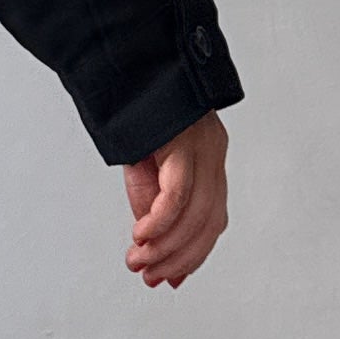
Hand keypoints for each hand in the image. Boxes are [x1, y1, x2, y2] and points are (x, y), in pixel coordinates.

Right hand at [122, 113, 227, 288]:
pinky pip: (179, 193)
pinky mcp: (184, 140)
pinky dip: (161, 221)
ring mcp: (203, 146)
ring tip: (139, 261)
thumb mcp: (142, 165)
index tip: (169, 279)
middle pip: (210, 222)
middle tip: (151, 277)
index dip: (193, 254)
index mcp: (208, 158)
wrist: (126, 59)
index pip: (212, 218)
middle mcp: (213, 152)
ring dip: (167, 246)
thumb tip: (151, 243)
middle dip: (180, 258)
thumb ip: (150, 202)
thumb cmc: (134, 108)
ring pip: (196, 214)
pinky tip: (142, 236)